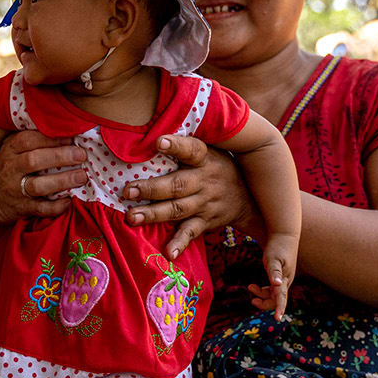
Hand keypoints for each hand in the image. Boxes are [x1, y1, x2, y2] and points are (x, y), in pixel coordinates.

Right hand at [0, 131, 87, 219]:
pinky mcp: (20, 209)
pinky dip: (56, 206)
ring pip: (38, 185)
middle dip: (60, 156)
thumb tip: (61, 129)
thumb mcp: (7, 151)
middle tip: (82, 155)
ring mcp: (14, 190)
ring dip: (62, 181)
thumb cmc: (1, 171)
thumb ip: (27, 141)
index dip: (51, 138)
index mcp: (8, 151)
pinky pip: (40, 209)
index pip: (28, 140)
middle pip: (34, 160)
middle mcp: (10, 169)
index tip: (71, 137)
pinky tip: (69, 201)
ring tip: (81, 177)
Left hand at [122, 134, 252, 258]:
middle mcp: (204, 181)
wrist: (249, 198)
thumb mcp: (212, 149)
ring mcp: (205, 203)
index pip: (192, 149)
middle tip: (128, 190)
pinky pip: (191, 233)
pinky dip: (180, 243)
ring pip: (178, 209)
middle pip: (177, 185)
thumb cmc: (218, 167)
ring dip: (154, 214)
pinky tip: (168, 253)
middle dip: (151, 188)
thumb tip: (153, 124)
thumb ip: (187, 143)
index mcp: (205, 159)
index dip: (176, 146)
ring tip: (132, 217)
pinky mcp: (205, 222)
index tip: (158, 142)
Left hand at [246, 231, 297, 319]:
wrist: (284, 234)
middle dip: (264, 303)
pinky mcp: (281, 275)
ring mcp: (284, 279)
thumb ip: (274, 272)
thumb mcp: (273, 259)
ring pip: (274, 295)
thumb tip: (278, 285)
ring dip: (262, 295)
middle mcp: (287, 282)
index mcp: (285, 279)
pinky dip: (264, 291)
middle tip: (252, 301)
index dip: (279, 309)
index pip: (282, 299)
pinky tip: (255, 287)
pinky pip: (273, 289)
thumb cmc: (277, 246)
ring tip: (250, 287)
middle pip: (276, 300)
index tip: (277, 319)